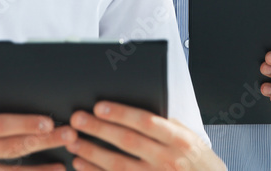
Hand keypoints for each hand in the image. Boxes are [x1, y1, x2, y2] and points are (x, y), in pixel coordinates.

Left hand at [66, 101, 224, 169]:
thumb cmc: (196, 159)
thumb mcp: (189, 137)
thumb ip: (165, 124)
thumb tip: (131, 108)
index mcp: (180, 141)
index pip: (146, 123)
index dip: (121, 113)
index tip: (99, 106)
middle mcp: (168, 161)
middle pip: (128, 142)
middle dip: (99, 129)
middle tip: (77, 119)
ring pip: (118, 165)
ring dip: (92, 152)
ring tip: (73, 141)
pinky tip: (81, 163)